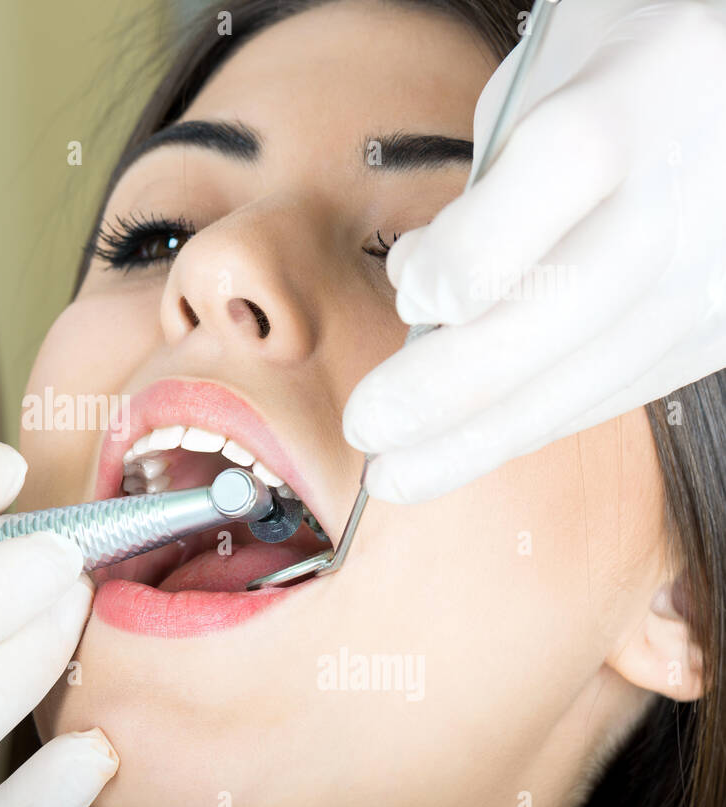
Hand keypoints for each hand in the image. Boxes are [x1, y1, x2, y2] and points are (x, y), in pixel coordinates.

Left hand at [342, 1, 725, 502]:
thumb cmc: (621, 81)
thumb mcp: (550, 79)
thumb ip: (489, 180)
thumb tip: (423, 294)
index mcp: (641, 97)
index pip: (561, 172)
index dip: (473, 252)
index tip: (413, 299)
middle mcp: (690, 191)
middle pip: (565, 304)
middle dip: (448, 385)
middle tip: (368, 428)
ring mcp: (716, 271)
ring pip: (590, 375)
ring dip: (479, 438)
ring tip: (397, 474)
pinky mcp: (720, 332)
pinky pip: (613, 391)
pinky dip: (531, 423)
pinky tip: (467, 447)